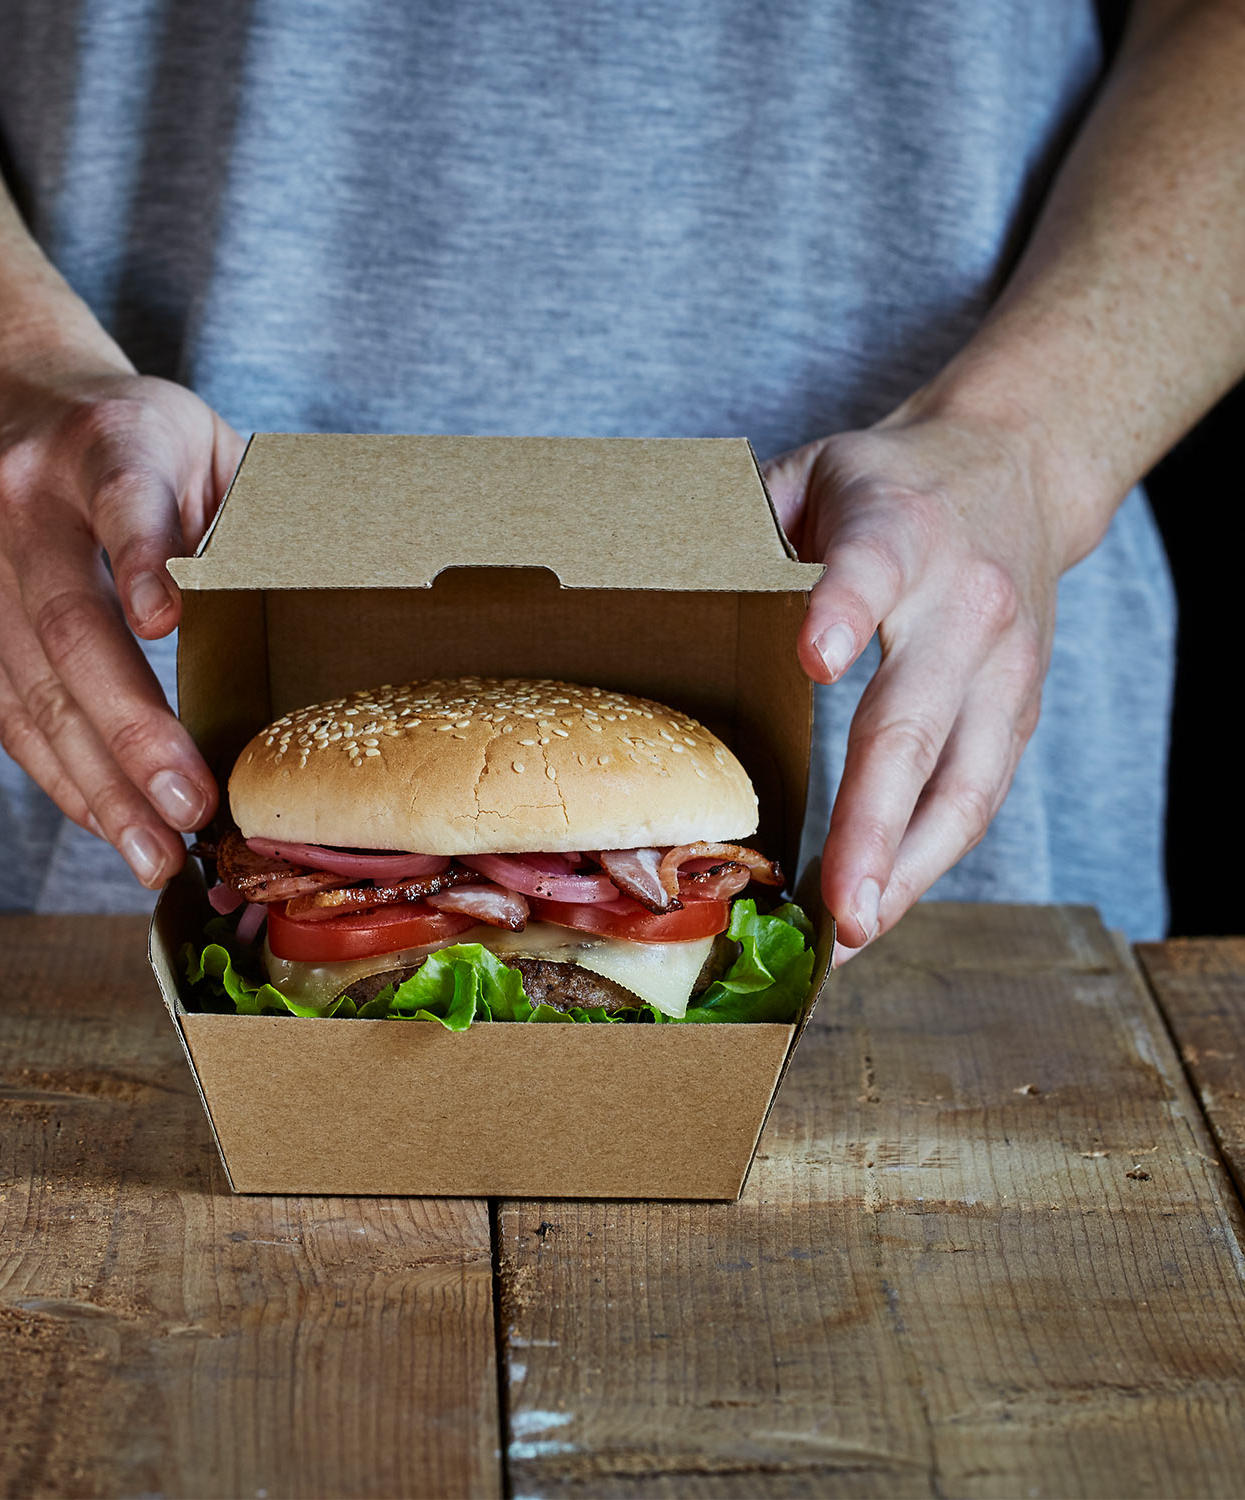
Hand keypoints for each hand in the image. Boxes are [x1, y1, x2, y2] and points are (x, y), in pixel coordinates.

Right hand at [0, 363, 245, 887]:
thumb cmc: (132, 434)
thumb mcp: (200, 440)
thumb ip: (242, 512)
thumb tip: (319, 608)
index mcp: (103, 445)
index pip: (123, 500)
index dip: (144, 558)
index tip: (167, 620)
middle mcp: (26, 508)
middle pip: (73, 627)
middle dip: (133, 730)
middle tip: (191, 804)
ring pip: (35, 691)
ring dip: (99, 784)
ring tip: (154, 852)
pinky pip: (11, 714)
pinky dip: (63, 777)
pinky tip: (109, 824)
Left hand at [763, 408, 1072, 962]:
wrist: (1021, 465)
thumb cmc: (892, 483)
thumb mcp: (813, 469)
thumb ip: (747, 521)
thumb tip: (650, 576)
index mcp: (900, 531)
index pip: (870, 569)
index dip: (843, 611)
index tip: (815, 659)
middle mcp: (964, 604)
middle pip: (918, 718)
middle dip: (876, 818)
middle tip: (840, 901)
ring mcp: (1004, 666)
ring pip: (966, 782)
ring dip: (910, 867)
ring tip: (855, 934)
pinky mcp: (1020, 710)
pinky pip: (979, 797)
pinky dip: (931, 860)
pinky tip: (881, 907)